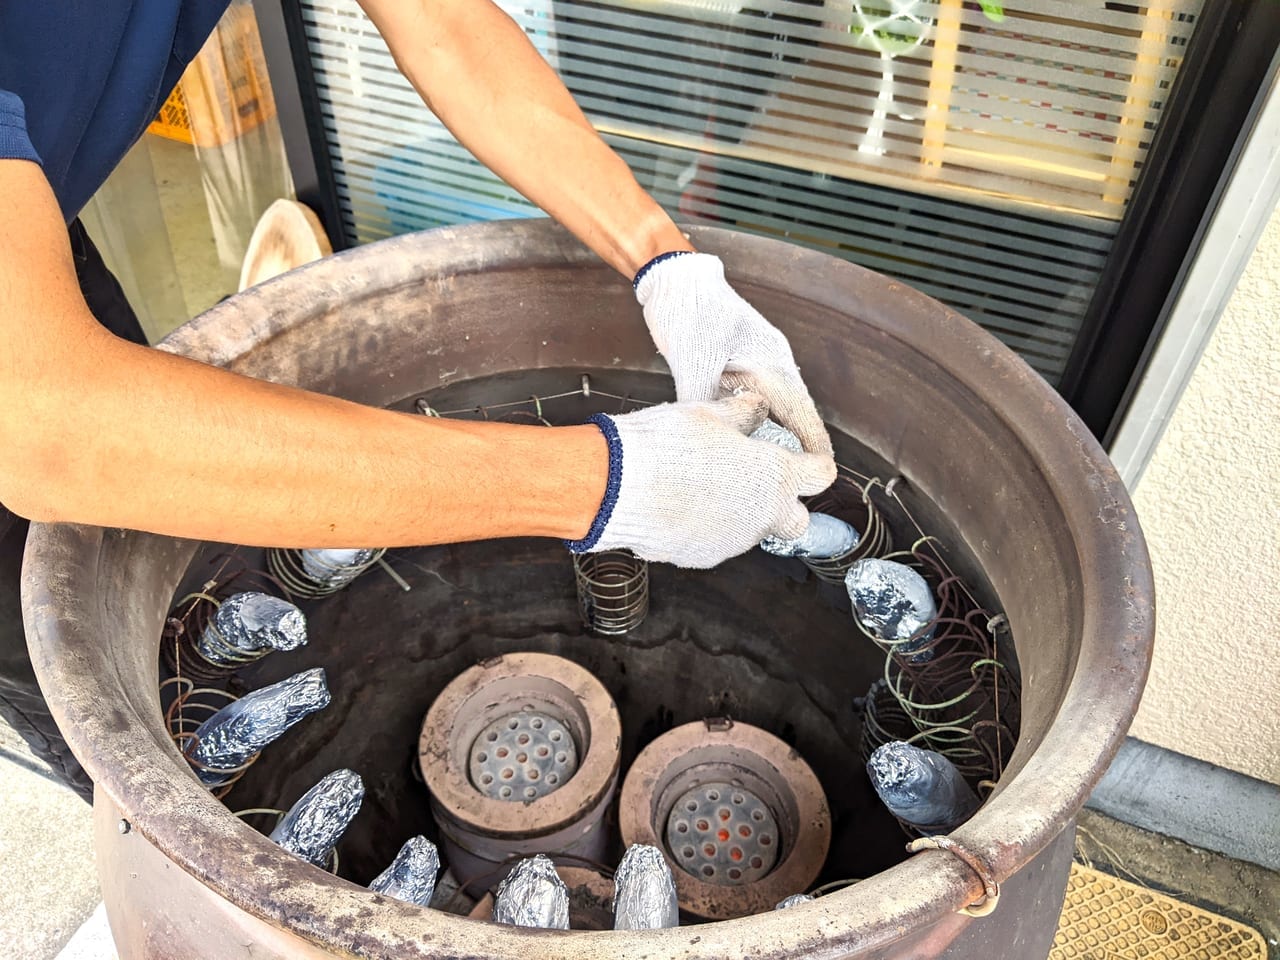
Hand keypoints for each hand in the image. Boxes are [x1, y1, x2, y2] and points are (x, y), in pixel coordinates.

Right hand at [567, 393, 835, 567]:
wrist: (620, 486)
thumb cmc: (666, 444)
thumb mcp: (709, 415)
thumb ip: (742, 415)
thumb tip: (755, 408)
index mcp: (775, 475)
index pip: (821, 475)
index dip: (813, 465)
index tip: (805, 461)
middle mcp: (763, 514)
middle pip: (797, 520)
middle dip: (784, 506)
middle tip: (756, 483)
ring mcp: (734, 541)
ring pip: (750, 532)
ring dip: (738, 514)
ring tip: (701, 488)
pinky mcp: (704, 557)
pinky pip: (715, 542)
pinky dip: (706, 528)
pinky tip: (679, 507)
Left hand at [635, 252, 832, 455]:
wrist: (674, 278)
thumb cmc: (689, 311)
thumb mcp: (693, 363)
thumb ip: (702, 403)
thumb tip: (705, 439)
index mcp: (772, 363)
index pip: (803, 414)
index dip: (813, 445)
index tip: (820, 473)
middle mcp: (773, 362)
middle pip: (795, 414)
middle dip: (798, 446)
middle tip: (795, 480)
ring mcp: (758, 360)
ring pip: (775, 407)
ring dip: (777, 433)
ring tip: (772, 467)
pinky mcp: (741, 360)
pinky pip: (756, 398)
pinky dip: (755, 419)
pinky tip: (743, 437)